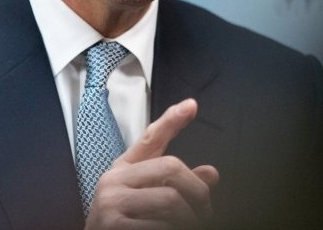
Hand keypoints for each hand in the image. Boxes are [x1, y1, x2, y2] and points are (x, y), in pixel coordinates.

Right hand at [84, 98, 219, 228]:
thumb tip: (210, 174)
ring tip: (188, 225)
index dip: (172, 121)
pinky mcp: (114, 226)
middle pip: (171, 167)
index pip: (150, 139)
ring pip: (172, 200)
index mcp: (122, 170)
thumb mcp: (145, 198)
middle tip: (205, 211)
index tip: (191, 105)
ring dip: (189, 218)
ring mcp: (111, 202)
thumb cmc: (122, 224)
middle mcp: (113, 181)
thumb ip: (174, 184)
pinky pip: (161, 225)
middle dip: (197, 192)